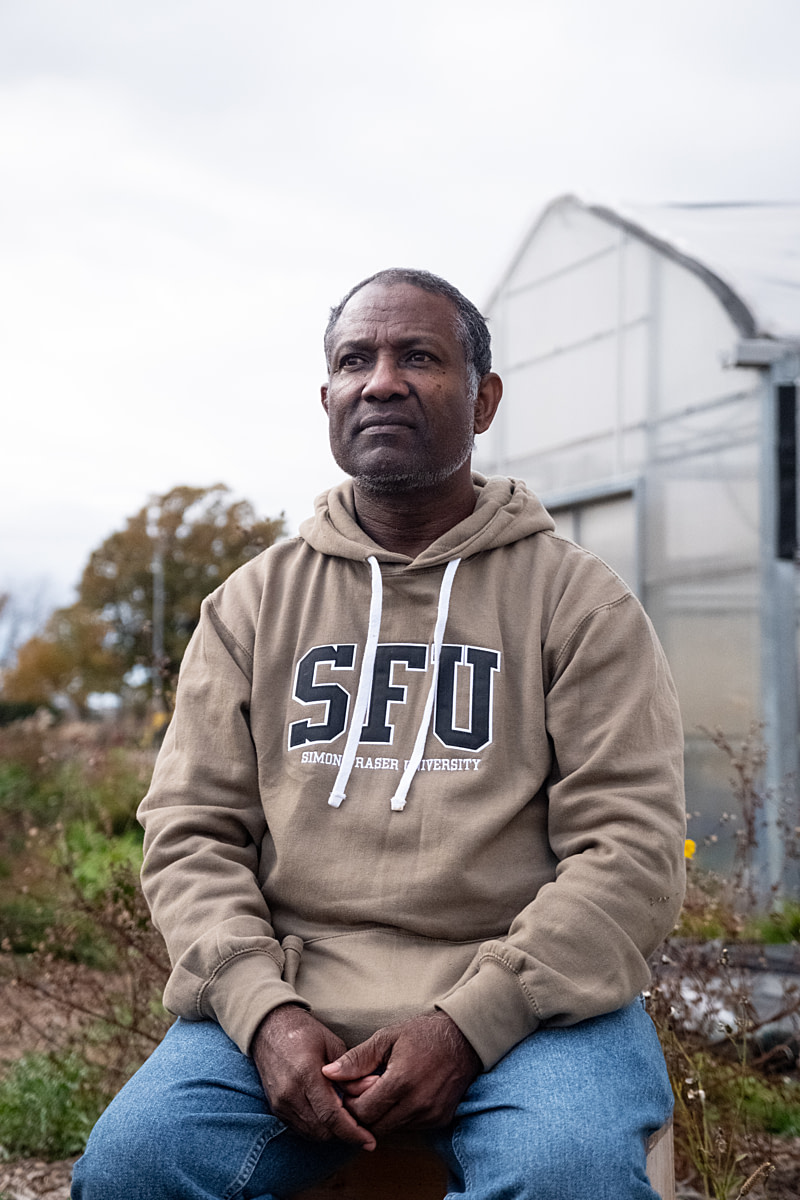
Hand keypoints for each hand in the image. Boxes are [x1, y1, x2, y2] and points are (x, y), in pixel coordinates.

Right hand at [252, 1005, 375, 1149]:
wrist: (268, 1028)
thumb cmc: (304, 1031)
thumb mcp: (333, 1044)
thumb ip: (351, 1072)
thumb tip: (372, 1089)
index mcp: (306, 1074)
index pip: (331, 1116)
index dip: (352, 1132)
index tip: (369, 1141)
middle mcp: (290, 1093)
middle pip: (322, 1131)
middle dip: (345, 1134)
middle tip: (363, 1128)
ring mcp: (280, 1103)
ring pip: (312, 1134)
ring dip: (331, 1133)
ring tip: (348, 1122)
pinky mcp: (276, 1108)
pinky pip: (301, 1129)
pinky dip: (317, 1128)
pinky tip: (329, 1117)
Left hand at [321, 1012, 481, 1134]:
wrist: (464, 1039)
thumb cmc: (423, 1034)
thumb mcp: (387, 1037)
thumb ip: (357, 1059)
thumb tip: (328, 1073)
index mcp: (401, 1081)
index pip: (362, 1112)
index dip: (350, 1104)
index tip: (348, 1090)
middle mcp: (417, 1104)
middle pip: (374, 1127)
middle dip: (362, 1114)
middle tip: (360, 1094)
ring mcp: (430, 1115)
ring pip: (391, 1130)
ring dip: (380, 1117)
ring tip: (380, 1092)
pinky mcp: (439, 1120)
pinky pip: (409, 1128)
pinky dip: (398, 1117)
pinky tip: (399, 1097)